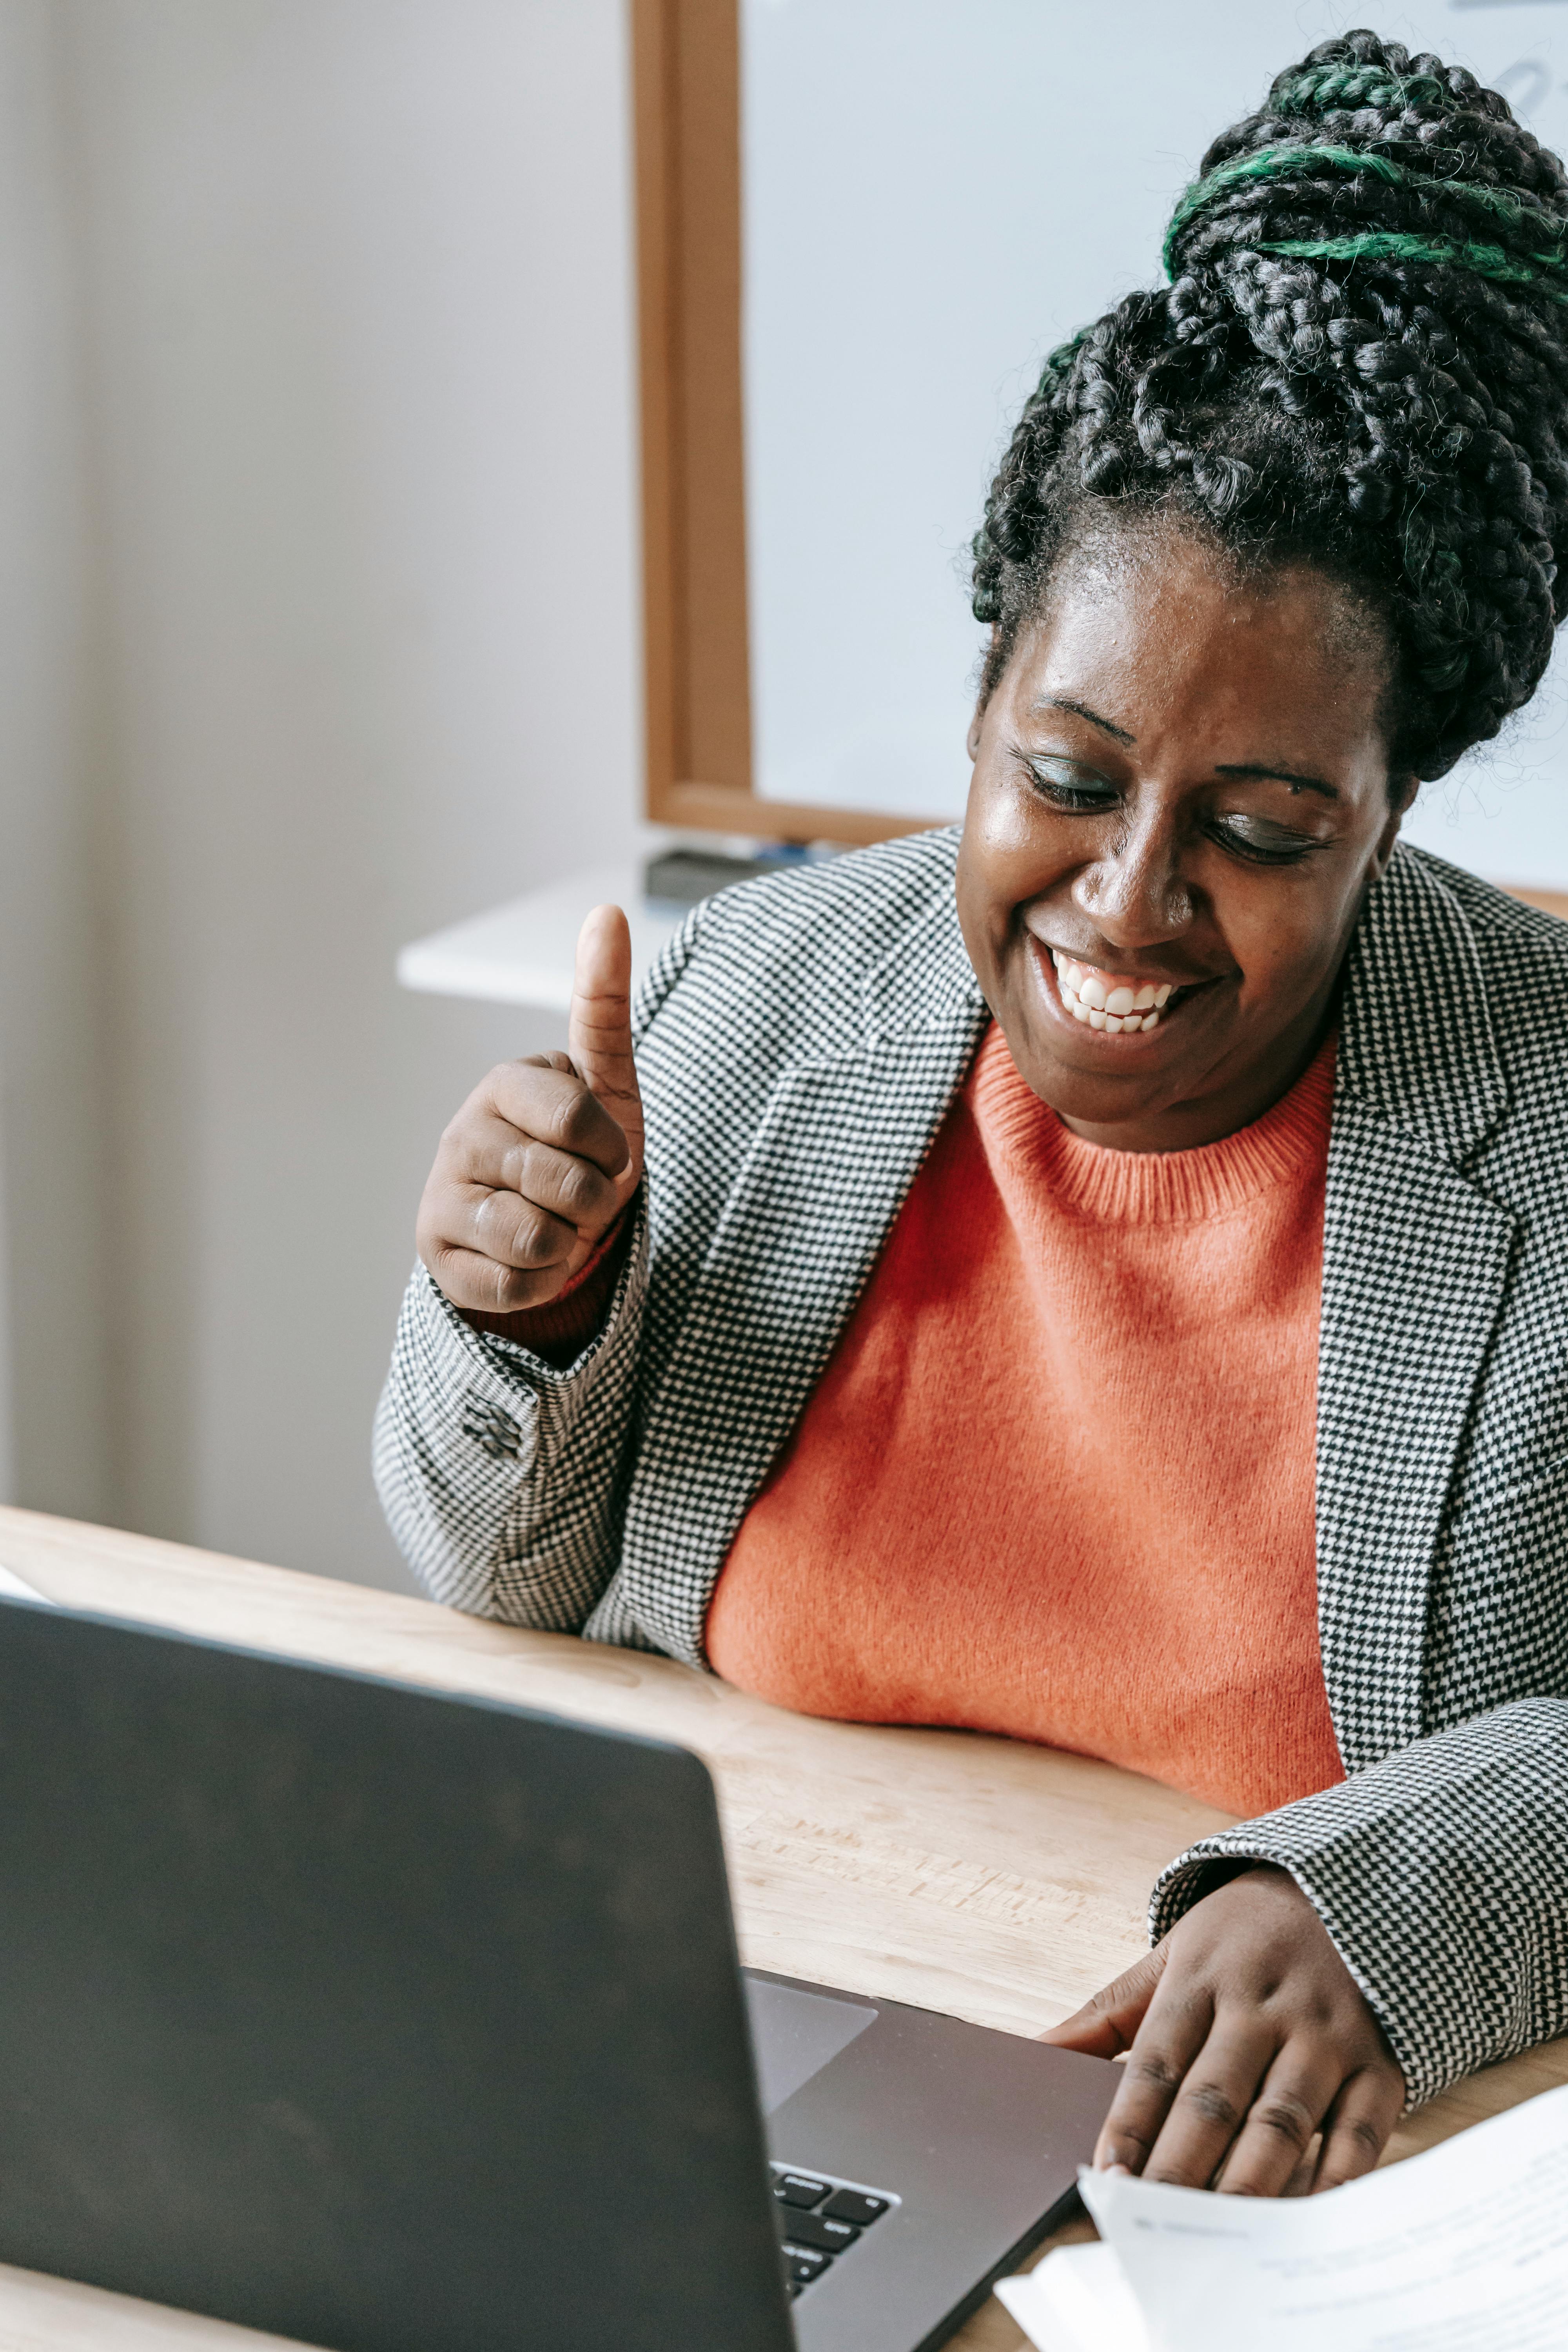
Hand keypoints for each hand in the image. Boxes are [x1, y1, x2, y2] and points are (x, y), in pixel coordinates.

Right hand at [416, 905, 644, 1315]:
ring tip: (555, 1224)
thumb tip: (604, 911)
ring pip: (534, 1238)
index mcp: (504, 1085)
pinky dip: (542, 1280)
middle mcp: (461, 1133)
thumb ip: (603, 1002)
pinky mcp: (436, 1255)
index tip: (609, 1151)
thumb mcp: (606, 1078)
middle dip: (594, 1200)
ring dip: (568, 1241)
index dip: (613, 1149)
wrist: (552, 1225)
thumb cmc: (582, 1148)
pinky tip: (532, 1259)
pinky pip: (513, 1283)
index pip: (578, 1119)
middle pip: (564, 1183)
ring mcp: (441, 1193)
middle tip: (582, 1194)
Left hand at [1041, 1866, 1404, 2195]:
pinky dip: (1333, 2178)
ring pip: (1282, 2120)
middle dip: (1180, 2167)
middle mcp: (1263, 2008)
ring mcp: (1325, 2035)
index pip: (1157, 2064)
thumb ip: (1104, 2014)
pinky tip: (1303, 2216)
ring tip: (1216, 2234)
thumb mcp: (1167, 1956)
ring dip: (1248, 2181)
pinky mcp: (1379, 2062)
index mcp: (1202, 1979)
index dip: (1130, 2125)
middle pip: (1214, 2099)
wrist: (1341, 1886)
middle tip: (1152, 2222)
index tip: (1106, 2179)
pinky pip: (1359, 2131)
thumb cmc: (1238, 1936)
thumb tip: (1034, 2051)